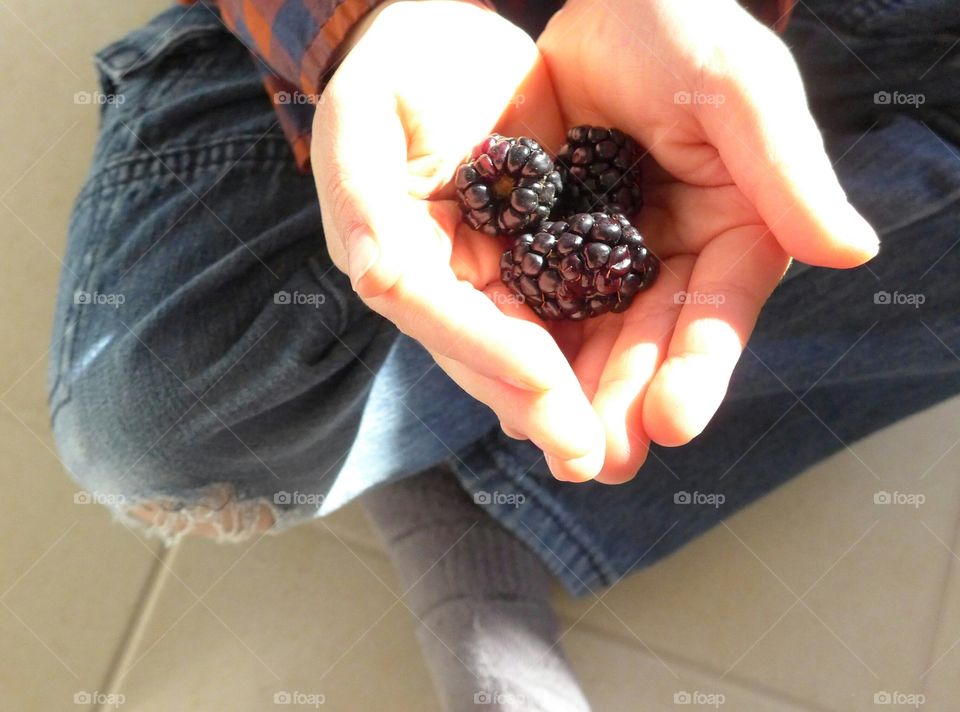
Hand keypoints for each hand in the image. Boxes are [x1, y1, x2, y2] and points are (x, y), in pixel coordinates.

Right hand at [312, 0, 606, 478]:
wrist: (444, 43)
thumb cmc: (390, 76)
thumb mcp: (360, 121)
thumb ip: (359, 198)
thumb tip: (379, 278)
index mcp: (398, 260)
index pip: (442, 318)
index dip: (490, 353)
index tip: (546, 387)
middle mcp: (447, 285)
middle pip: (492, 355)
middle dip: (541, 407)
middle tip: (589, 459)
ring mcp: (496, 276)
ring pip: (537, 346)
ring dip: (577, 399)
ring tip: (621, 447)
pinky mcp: (545, 253)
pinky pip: (577, 305)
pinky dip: (604, 343)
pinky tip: (639, 381)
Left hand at [537, 0, 879, 481]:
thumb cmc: (685, 27)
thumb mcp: (741, 89)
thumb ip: (787, 171)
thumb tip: (851, 251)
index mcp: (732, 233)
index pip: (716, 314)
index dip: (697, 369)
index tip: (675, 421)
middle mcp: (670, 257)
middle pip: (648, 343)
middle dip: (625, 403)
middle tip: (601, 462)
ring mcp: (604, 254)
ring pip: (587, 335)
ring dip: (571, 393)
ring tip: (553, 446)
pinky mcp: (544, 239)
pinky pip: (530, 297)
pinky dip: (519, 341)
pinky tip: (502, 385)